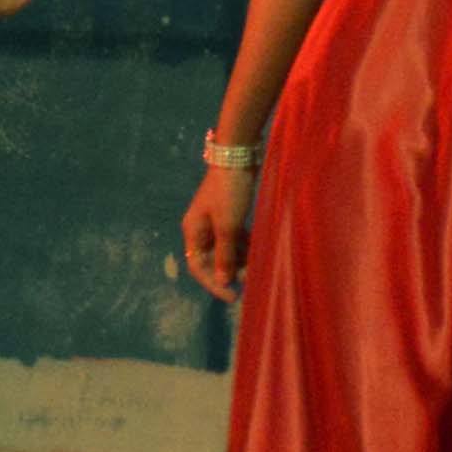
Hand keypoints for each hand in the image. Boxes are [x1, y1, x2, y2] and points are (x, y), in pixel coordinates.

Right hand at [180, 154, 259, 302]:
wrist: (238, 155)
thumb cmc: (230, 191)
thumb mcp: (228, 225)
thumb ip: (225, 254)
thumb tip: (222, 280)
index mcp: (193, 231)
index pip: (198, 267)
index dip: (214, 284)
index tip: (233, 296)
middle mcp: (200, 228)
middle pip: (211, 259)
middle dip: (230, 271)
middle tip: (251, 279)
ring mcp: (213, 220)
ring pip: (224, 249)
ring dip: (239, 260)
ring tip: (257, 266)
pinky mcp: (227, 213)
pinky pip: (233, 237)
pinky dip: (244, 246)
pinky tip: (257, 251)